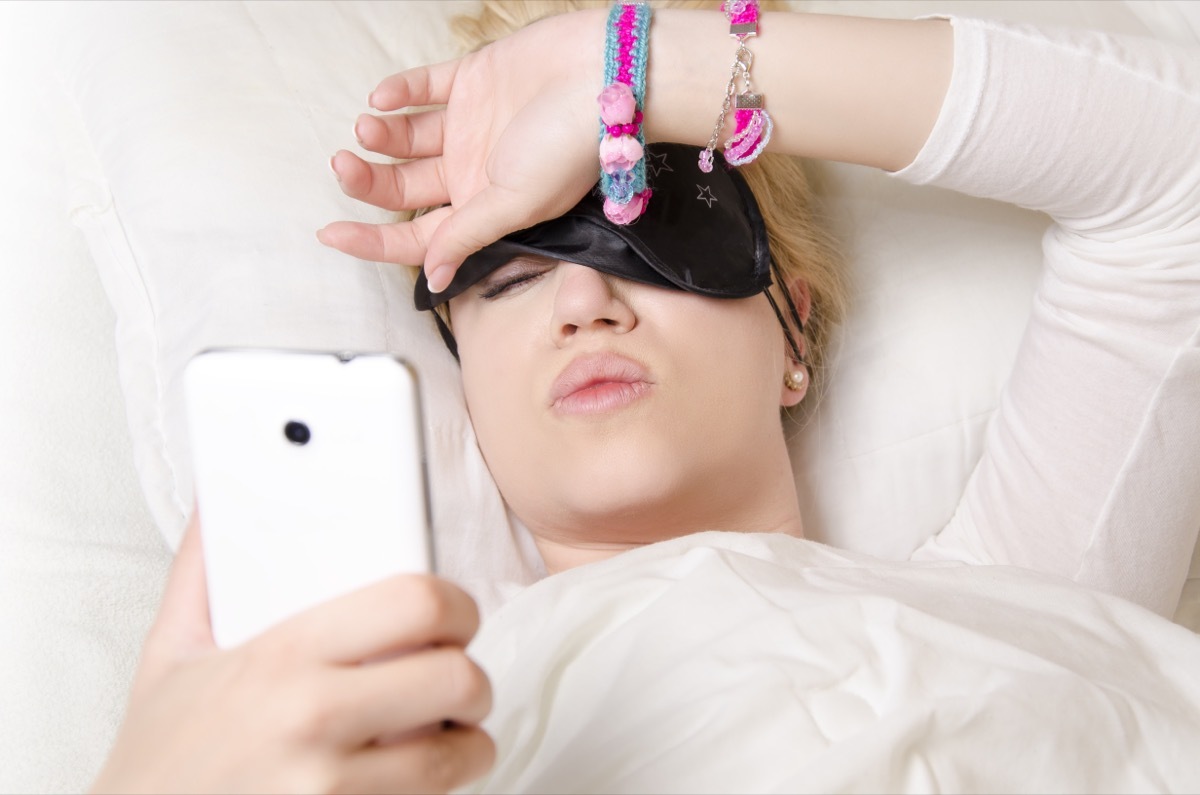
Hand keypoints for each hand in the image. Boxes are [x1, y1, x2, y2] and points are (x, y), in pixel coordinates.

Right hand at [92, 514, 493, 793]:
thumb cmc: (160, 757)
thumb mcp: (171, 654)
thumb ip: (203, 570)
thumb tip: (220, 498)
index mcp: (281, 655)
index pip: (415, 602)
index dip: (454, 604)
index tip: (453, 615)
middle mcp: (311, 717)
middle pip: (455, 677)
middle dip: (471, 677)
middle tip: (455, 680)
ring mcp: (329, 785)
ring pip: (454, 752)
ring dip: (466, 742)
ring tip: (445, 732)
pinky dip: (434, 792)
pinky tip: (411, 779)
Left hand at [317, 8, 606, 293]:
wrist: (609, 76)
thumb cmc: (572, 146)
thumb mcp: (516, 204)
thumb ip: (468, 235)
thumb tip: (432, 277)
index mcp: (484, 209)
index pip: (418, 235)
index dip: (372, 240)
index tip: (330, 234)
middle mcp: (474, 171)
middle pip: (403, 188)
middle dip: (368, 182)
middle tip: (343, 165)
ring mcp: (472, 124)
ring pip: (406, 137)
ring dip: (381, 134)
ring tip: (371, 125)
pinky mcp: (475, 79)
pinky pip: (424, 87)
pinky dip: (399, 91)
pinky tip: (384, 98)